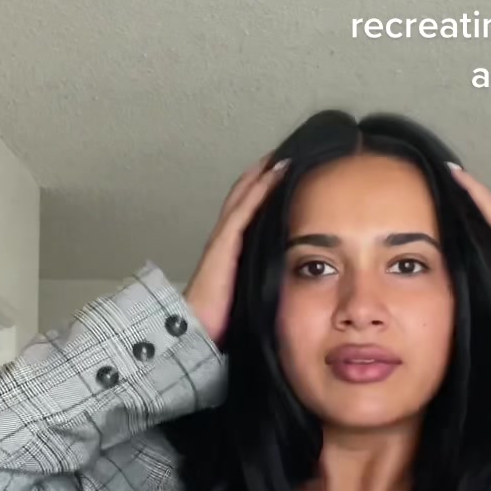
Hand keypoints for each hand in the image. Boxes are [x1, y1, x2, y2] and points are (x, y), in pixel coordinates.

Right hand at [184, 154, 289, 344]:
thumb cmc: (223, 325)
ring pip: (244, 197)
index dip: (265, 194)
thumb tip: (294, 291)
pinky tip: (275, 173)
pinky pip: (244, 209)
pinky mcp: (224, 243)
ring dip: (262, 174)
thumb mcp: (251, 300)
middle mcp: (226, 241)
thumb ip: (266, 288)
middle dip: (263, 176)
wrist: (196, 335)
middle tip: (286, 156)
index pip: (250, 215)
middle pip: (245, 198)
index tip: (286, 178)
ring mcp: (223, 239)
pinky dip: (259, 189)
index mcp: (232, 254)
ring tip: (282, 155)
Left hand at [448, 166, 490, 379]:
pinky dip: (473, 192)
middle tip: (427, 182)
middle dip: (453, 202)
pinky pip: (488, 209)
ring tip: (440, 170)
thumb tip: (441, 313)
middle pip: (471, 220)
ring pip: (479, 209)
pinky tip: (457, 175)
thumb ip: (468, 303)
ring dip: (461, 190)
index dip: (450, 223)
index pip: (467, 239)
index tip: (427, 210)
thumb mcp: (486, 312)